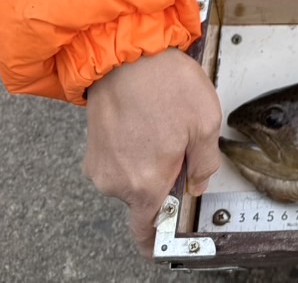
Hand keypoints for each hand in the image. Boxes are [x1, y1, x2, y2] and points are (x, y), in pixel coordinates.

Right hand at [83, 47, 223, 254]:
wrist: (125, 53)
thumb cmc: (163, 83)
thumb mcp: (205, 122)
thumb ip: (205, 162)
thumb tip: (198, 182)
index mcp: (145, 183)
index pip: (146, 231)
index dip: (157, 241)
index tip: (164, 244)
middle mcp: (116, 181)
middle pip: (145, 197)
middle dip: (164, 178)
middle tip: (179, 143)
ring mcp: (100, 165)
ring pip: (133, 176)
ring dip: (149, 160)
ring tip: (162, 123)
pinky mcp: (93, 148)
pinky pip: (120, 160)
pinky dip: (135, 148)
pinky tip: (146, 120)